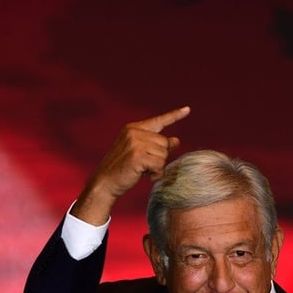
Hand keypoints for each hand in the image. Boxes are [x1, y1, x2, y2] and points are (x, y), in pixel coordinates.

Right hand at [71, 106, 189, 225]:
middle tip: (146, 166)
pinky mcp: (138, 155)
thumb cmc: (122, 169)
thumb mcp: (140, 153)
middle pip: (165, 143)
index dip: (174, 116)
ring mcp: (135, 143)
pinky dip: (156, 173)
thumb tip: (176, 140)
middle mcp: (134, 132)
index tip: (187, 109)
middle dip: (159, 157)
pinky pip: (159, 164)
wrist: (104, 182)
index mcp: (133, 128)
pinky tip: (146, 176)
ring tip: (143, 170)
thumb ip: (156, 145)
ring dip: (157, 166)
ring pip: (163, 154)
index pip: (158, 121)